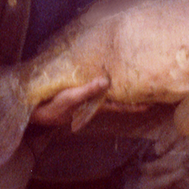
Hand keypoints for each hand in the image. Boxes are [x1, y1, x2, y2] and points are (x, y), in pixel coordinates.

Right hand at [29, 76, 147, 125]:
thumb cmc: (54, 106)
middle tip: (150, 90)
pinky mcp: (80, 91)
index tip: (151, 104)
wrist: (37, 112)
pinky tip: (107, 76)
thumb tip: (106, 81)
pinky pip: (97, 87)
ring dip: (121, 89)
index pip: (120, 106)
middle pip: (118, 99)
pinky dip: (105, 83)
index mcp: (97, 105)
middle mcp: (95, 102)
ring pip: (109, 94)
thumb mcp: (71, 97)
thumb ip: (88, 90)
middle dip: (132, 96)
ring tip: (134, 81)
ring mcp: (88, 97)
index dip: (135, 106)